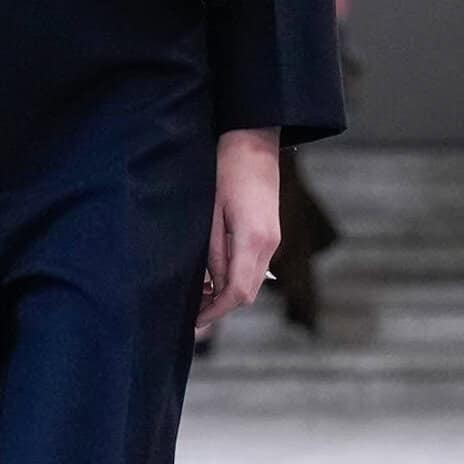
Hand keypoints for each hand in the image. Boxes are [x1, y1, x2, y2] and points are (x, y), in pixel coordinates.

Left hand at [197, 128, 280, 334]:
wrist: (254, 142)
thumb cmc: (226, 170)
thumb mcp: (211, 212)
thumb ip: (213, 252)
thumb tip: (211, 285)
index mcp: (253, 240)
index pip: (237, 292)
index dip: (215, 311)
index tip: (194, 321)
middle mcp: (269, 245)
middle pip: (247, 293)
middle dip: (219, 307)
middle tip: (190, 312)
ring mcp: (273, 240)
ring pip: (252, 282)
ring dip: (227, 293)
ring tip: (197, 295)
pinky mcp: (270, 234)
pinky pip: (254, 267)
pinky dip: (235, 278)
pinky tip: (213, 276)